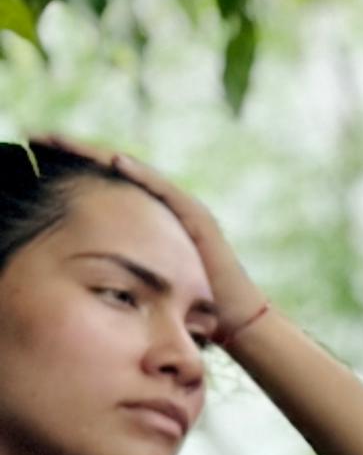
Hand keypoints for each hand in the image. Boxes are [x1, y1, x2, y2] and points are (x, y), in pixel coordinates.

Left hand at [38, 135, 262, 334]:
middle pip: (113, 169)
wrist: (236, 319)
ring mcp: (182, 209)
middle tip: (38, 135)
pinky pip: (164, 190)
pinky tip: (115, 162)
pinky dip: (140, 174)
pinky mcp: (198, 218)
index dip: (70, 165)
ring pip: (135, 171)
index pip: (102, 182)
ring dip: (99, 154)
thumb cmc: (189, 306)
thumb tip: (74, 266)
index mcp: (146, 217)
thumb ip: (116, 262)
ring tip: (66, 142)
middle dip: (75, 150)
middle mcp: (163, 206)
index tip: (35, 152)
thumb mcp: (141, 278)